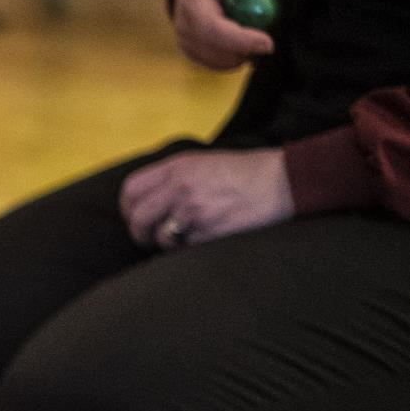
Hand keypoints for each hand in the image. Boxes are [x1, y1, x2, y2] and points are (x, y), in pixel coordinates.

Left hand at [120, 148, 293, 248]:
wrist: (282, 181)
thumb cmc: (246, 172)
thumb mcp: (204, 162)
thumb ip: (174, 176)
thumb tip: (148, 198)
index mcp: (177, 167)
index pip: (131, 189)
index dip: (127, 207)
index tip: (132, 216)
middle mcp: (180, 188)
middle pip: (137, 217)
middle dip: (138, 232)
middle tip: (146, 238)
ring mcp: (193, 211)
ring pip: (158, 236)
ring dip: (164, 242)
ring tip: (179, 238)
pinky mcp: (207, 232)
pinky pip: (183, 248)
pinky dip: (187, 248)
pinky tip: (201, 239)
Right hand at [173, 0, 274, 69]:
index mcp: (191, 0)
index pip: (211, 28)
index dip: (239, 40)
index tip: (268, 43)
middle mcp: (183, 25)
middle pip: (214, 50)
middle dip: (246, 49)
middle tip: (269, 38)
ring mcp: (185, 42)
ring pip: (219, 61)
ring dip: (243, 53)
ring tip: (255, 31)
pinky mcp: (193, 53)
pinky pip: (219, 65)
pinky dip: (237, 57)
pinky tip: (245, 41)